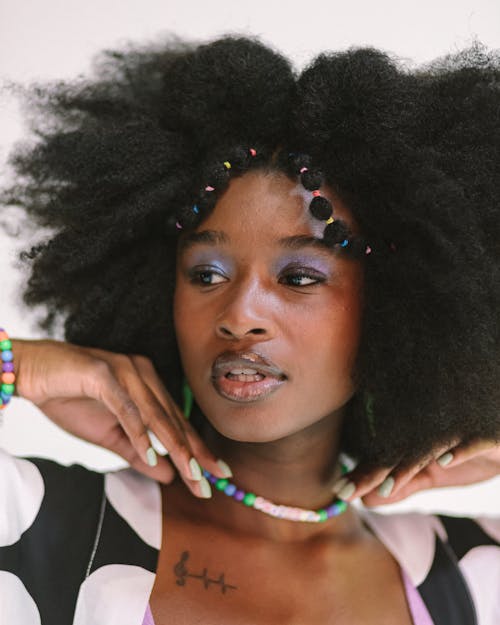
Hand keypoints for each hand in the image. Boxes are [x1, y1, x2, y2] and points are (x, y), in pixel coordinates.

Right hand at [11, 338, 230, 496]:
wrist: (31, 373)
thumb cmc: (69, 399)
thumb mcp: (108, 435)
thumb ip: (137, 453)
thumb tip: (167, 475)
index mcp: (148, 386)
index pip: (177, 423)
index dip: (198, 450)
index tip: (217, 476)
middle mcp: (143, 374)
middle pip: (173, 420)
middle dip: (194, 454)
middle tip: (211, 482)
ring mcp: (125, 371)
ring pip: (156, 414)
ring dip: (175, 446)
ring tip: (191, 475)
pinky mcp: (104, 373)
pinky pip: (126, 407)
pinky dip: (139, 432)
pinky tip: (152, 455)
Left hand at [333, 439, 499, 505]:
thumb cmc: (469, 453)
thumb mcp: (434, 476)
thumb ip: (403, 486)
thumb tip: (366, 500)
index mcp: (416, 444)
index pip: (386, 458)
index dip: (363, 475)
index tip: (340, 493)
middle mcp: (430, 433)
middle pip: (398, 452)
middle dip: (373, 473)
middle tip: (348, 490)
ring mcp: (457, 429)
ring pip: (428, 447)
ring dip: (408, 465)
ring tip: (386, 485)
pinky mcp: (486, 431)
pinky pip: (472, 439)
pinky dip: (459, 450)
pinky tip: (444, 459)